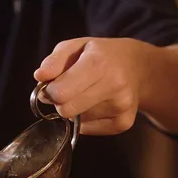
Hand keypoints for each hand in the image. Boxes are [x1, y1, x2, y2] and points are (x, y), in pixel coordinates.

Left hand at [34, 37, 152, 134]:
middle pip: (66, 110)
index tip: (54, 85)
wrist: (138, 67)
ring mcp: (121, 107)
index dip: (50, 91)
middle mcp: (114, 86)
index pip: (60, 93)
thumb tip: (39, 76)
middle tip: (70, 89)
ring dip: (75, 109)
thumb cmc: (101, 56)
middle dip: (61, 102)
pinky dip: (86, 119)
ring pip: (76, 121)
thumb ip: (53, 61)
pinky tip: (97, 104)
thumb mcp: (76, 47)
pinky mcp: (123, 123)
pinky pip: (87, 130)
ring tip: (89, 93)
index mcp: (99, 63)